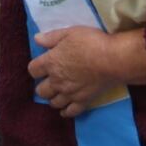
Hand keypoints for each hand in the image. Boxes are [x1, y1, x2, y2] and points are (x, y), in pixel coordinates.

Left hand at [28, 26, 145, 117]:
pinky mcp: (82, 102)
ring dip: (54, 98)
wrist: (112, 59)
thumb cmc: (91, 42)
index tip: (43, 65)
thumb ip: (51, 37)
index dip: (36, 68)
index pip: (33, 70)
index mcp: (51, 63)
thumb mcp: (70, 32)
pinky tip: (66, 108)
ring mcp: (69, 94)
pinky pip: (70, 112)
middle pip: (41, 91)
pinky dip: (66, 111)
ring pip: (53, 103)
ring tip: (59, 93)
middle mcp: (56, 81)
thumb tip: (36, 39)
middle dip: (43, 86)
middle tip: (51, 80)